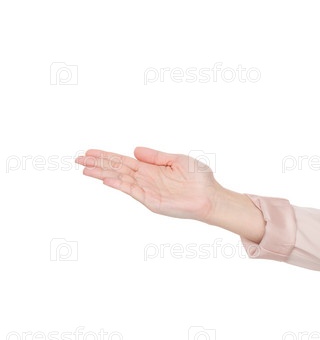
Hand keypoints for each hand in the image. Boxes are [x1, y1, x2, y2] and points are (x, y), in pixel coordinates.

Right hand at [76, 146, 219, 222]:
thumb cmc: (198, 179)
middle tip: (78, 159)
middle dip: (98, 164)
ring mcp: (146, 190)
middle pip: (116, 169)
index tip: (90, 152)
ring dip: (102, 174)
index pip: (123, 161)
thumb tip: (134, 150)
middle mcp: (145, 179)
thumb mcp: (176, 160)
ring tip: (85, 169)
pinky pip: (132, 191)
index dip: (107, 156)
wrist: (210, 196)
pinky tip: (106, 179)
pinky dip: (119, 184)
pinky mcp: (151, 200)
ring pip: (120, 179)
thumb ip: (155, 156)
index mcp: (151, 168)